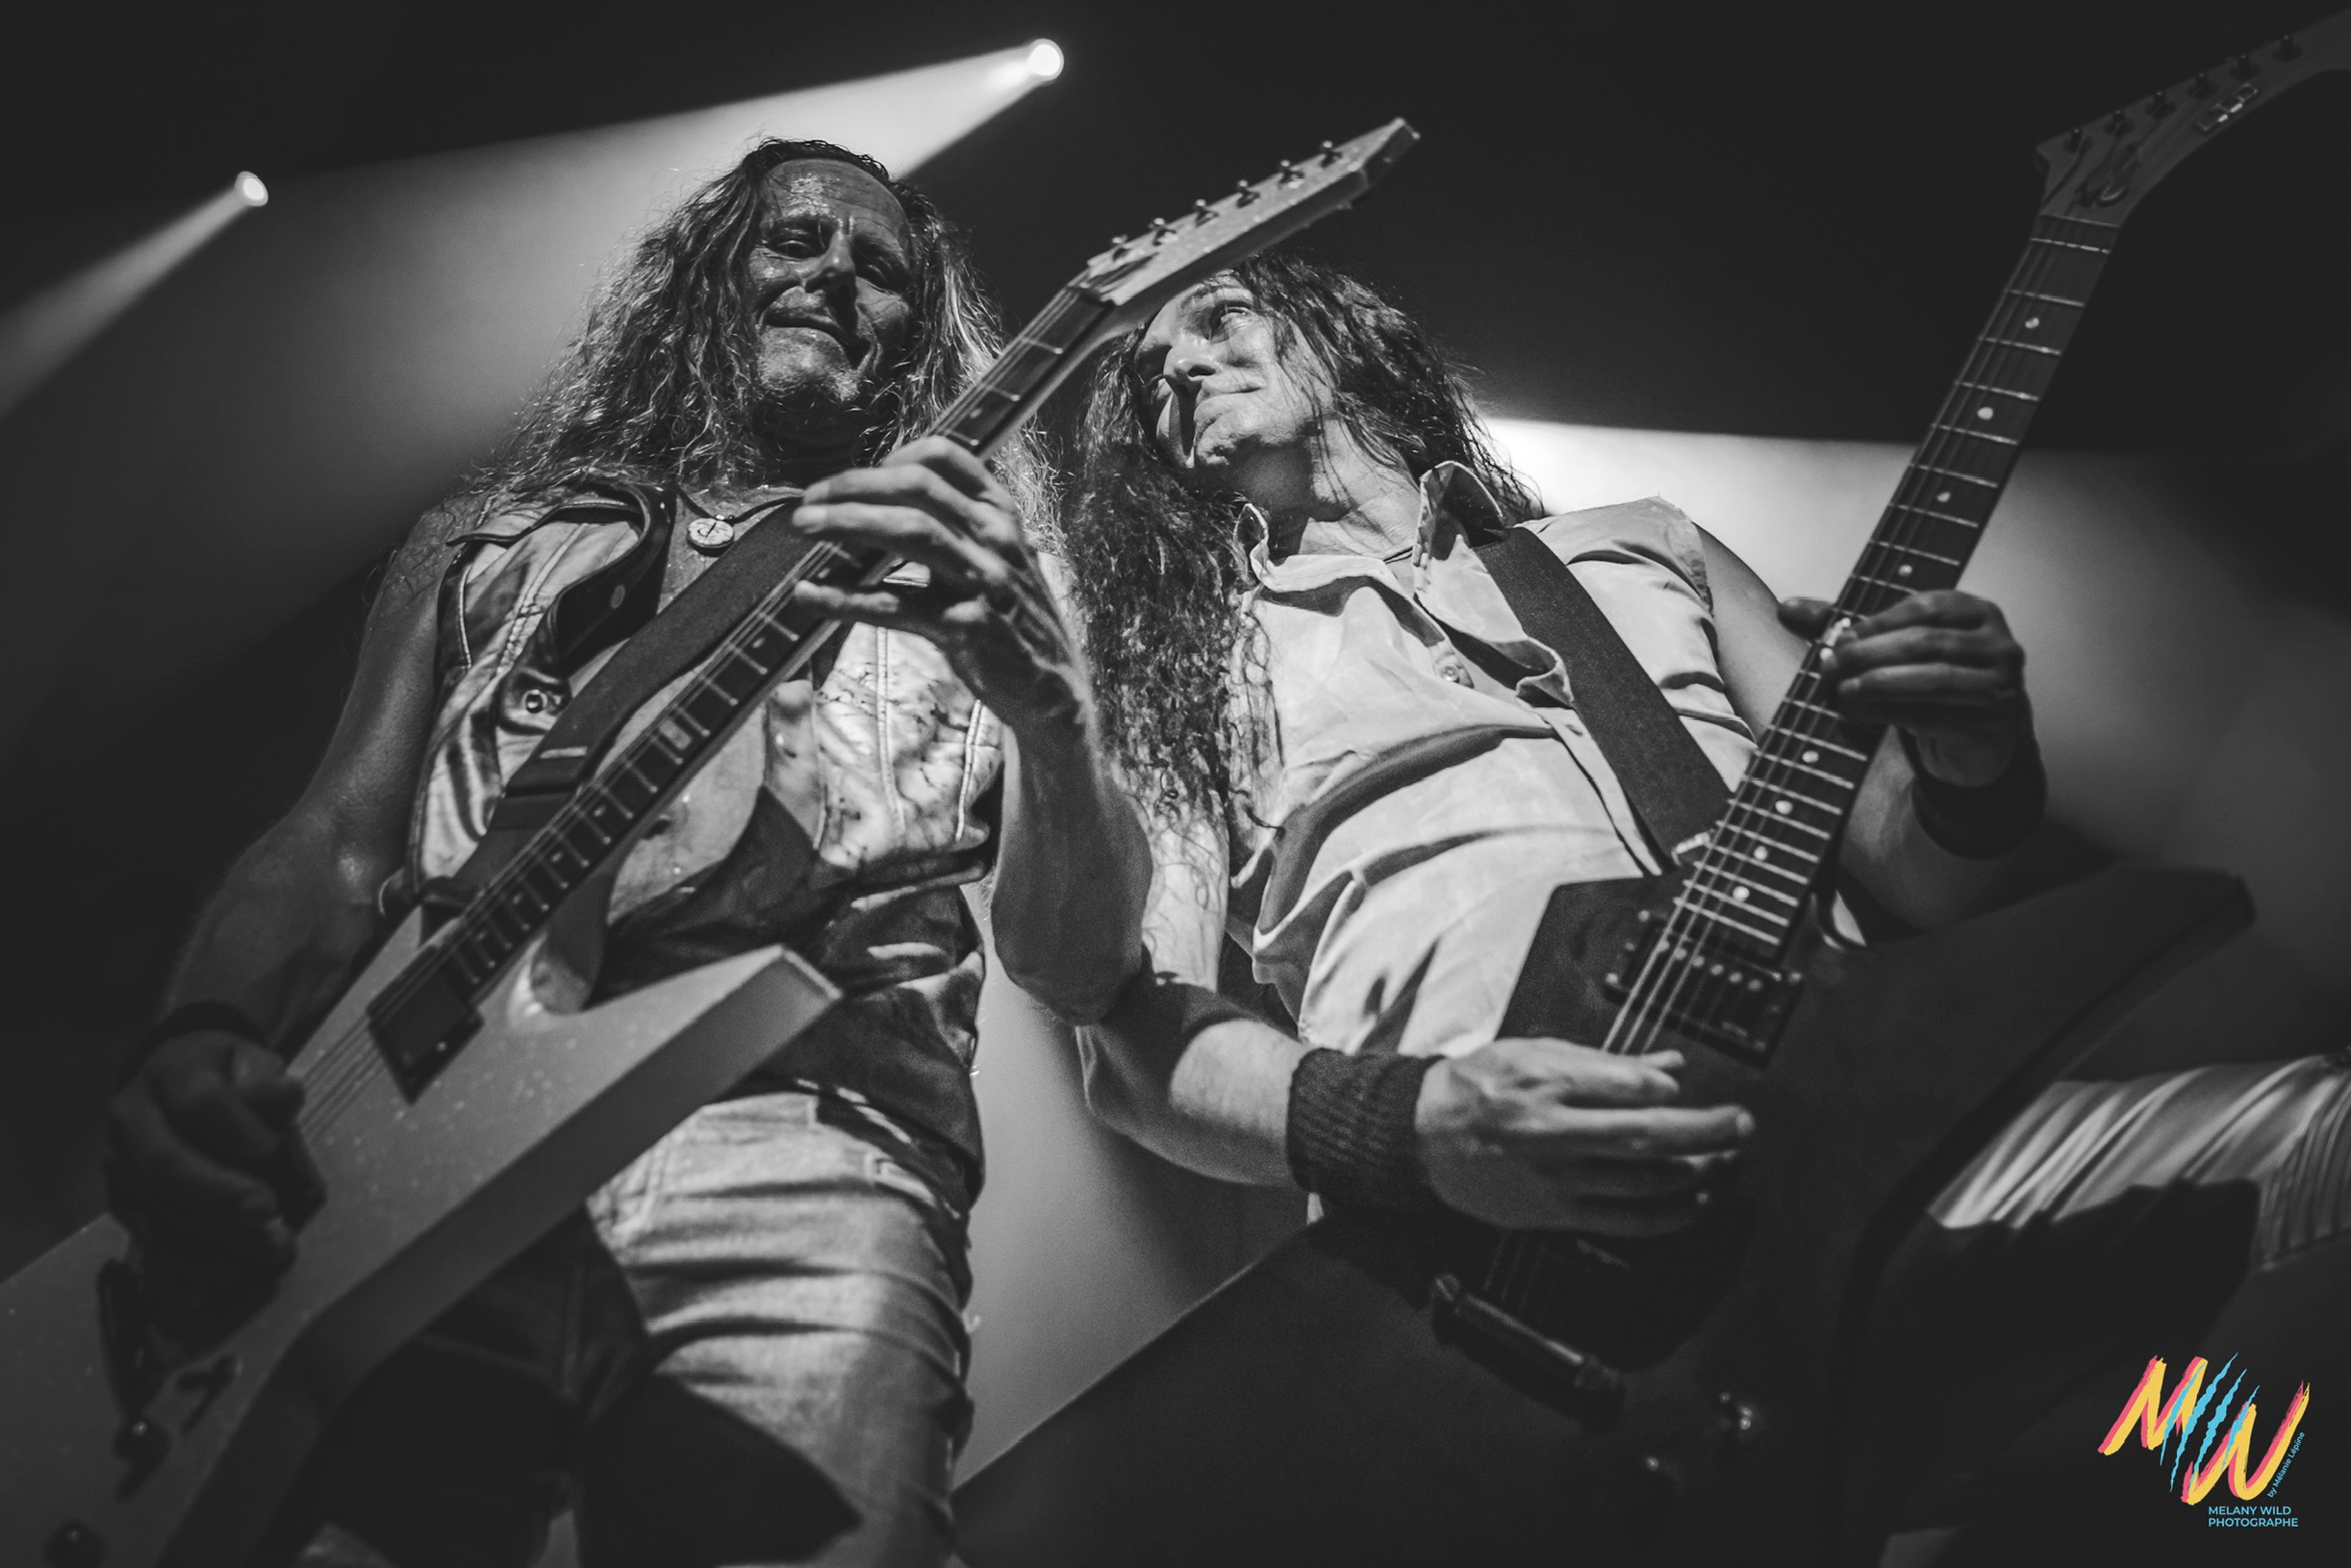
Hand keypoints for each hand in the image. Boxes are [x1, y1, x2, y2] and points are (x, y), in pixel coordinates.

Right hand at [104, 1031, 304, 1272]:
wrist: (174, 1086)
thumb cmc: (223, 1078)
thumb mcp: (250, 1062)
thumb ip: (267, 1079)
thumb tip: (281, 1096)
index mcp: (170, 1072)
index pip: (198, 1101)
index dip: (235, 1128)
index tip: (270, 1147)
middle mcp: (132, 1119)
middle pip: (164, 1161)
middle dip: (218, 1193)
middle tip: (267, 1211)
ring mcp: (120, 1165)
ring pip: (158, 1206)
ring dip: (216, 1235)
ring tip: (269, 1249)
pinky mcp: (123, 1202)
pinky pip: (152, 1238)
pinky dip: (192, 1261)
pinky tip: (233, 1272)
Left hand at [793, 437, 1087, 737]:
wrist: (1052, 687)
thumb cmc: (1013, 620)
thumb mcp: (1000, 559)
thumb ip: (957, 526)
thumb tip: (881, 503)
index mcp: (1001, 514)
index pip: (944, 458)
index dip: (889, 459)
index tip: (851, 479)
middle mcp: (996, 538)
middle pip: (916, 487)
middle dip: (854, 486)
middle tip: (808, 500)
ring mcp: (984, 580)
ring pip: (908, 531)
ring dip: (846, 522)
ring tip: (803, 525)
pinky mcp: (965, 627)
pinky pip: (894, 604)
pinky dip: (844, 597)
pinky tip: (810, 594)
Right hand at [1415, 1038, 1751, 1233]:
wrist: (1425, 1137)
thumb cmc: (1479, 1086)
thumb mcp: (1534, 1052)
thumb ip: (1604, 1062)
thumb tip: (1669, 1068)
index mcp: (1545, 1083)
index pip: (1623, 1086)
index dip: (1664, 1089)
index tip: (1684, 1089)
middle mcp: (1553, 1133)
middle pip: (1646, 1137)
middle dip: (1706, 1131)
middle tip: (1743, 1124)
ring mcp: (1557, 1179)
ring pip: (1644, 1182)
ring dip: (1697, 1172)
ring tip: (1725, 1158)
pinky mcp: (1557, 1213)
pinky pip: (1627, 1221)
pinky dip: (1670, 1214)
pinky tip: (1697, 1201)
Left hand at [1780, 590, 2029, 785]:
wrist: (1977, 738)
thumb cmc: (1933, 684)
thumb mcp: (1896, 648)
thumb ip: (1845, 625)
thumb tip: (1787, 607)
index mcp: (1976, 612)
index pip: (1925, 606)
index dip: (1877, 622)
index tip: (1840, 638)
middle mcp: (1997, 643)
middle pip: (1925, 642)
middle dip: (1869, 654)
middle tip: (1830, 667)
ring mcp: (2000, 684)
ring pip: (1933, 679)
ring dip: (1879, 684)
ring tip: (1843, 690)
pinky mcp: (1990, 722)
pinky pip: (1935, 715)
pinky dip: (1891, 713)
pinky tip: (1861, 713)